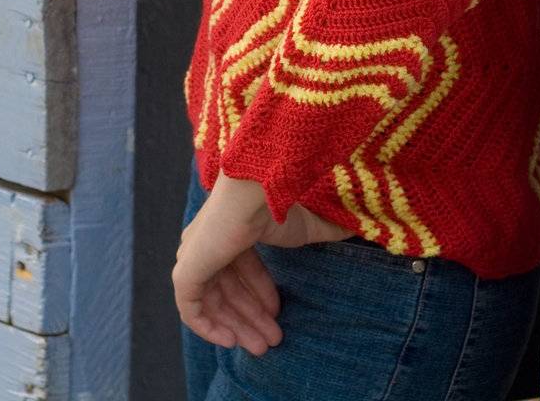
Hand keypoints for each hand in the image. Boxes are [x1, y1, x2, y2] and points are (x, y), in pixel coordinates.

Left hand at [172, 170, 356, 354]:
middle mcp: (207, 241)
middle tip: (273, 340)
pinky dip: (210, 329)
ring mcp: (194, 255)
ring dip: (239, 326)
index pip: (242, 268)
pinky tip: (233, 341)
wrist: (253, 194)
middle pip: (228, 287)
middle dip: (251, 316)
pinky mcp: (186, 272)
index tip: (279, 314)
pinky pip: (191, 310)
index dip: (260, 293)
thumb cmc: (278, 205)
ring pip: (214, 302)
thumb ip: (323, 234)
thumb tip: (353, 231)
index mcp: (230, 227)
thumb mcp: (303, 228)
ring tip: (264, 345)